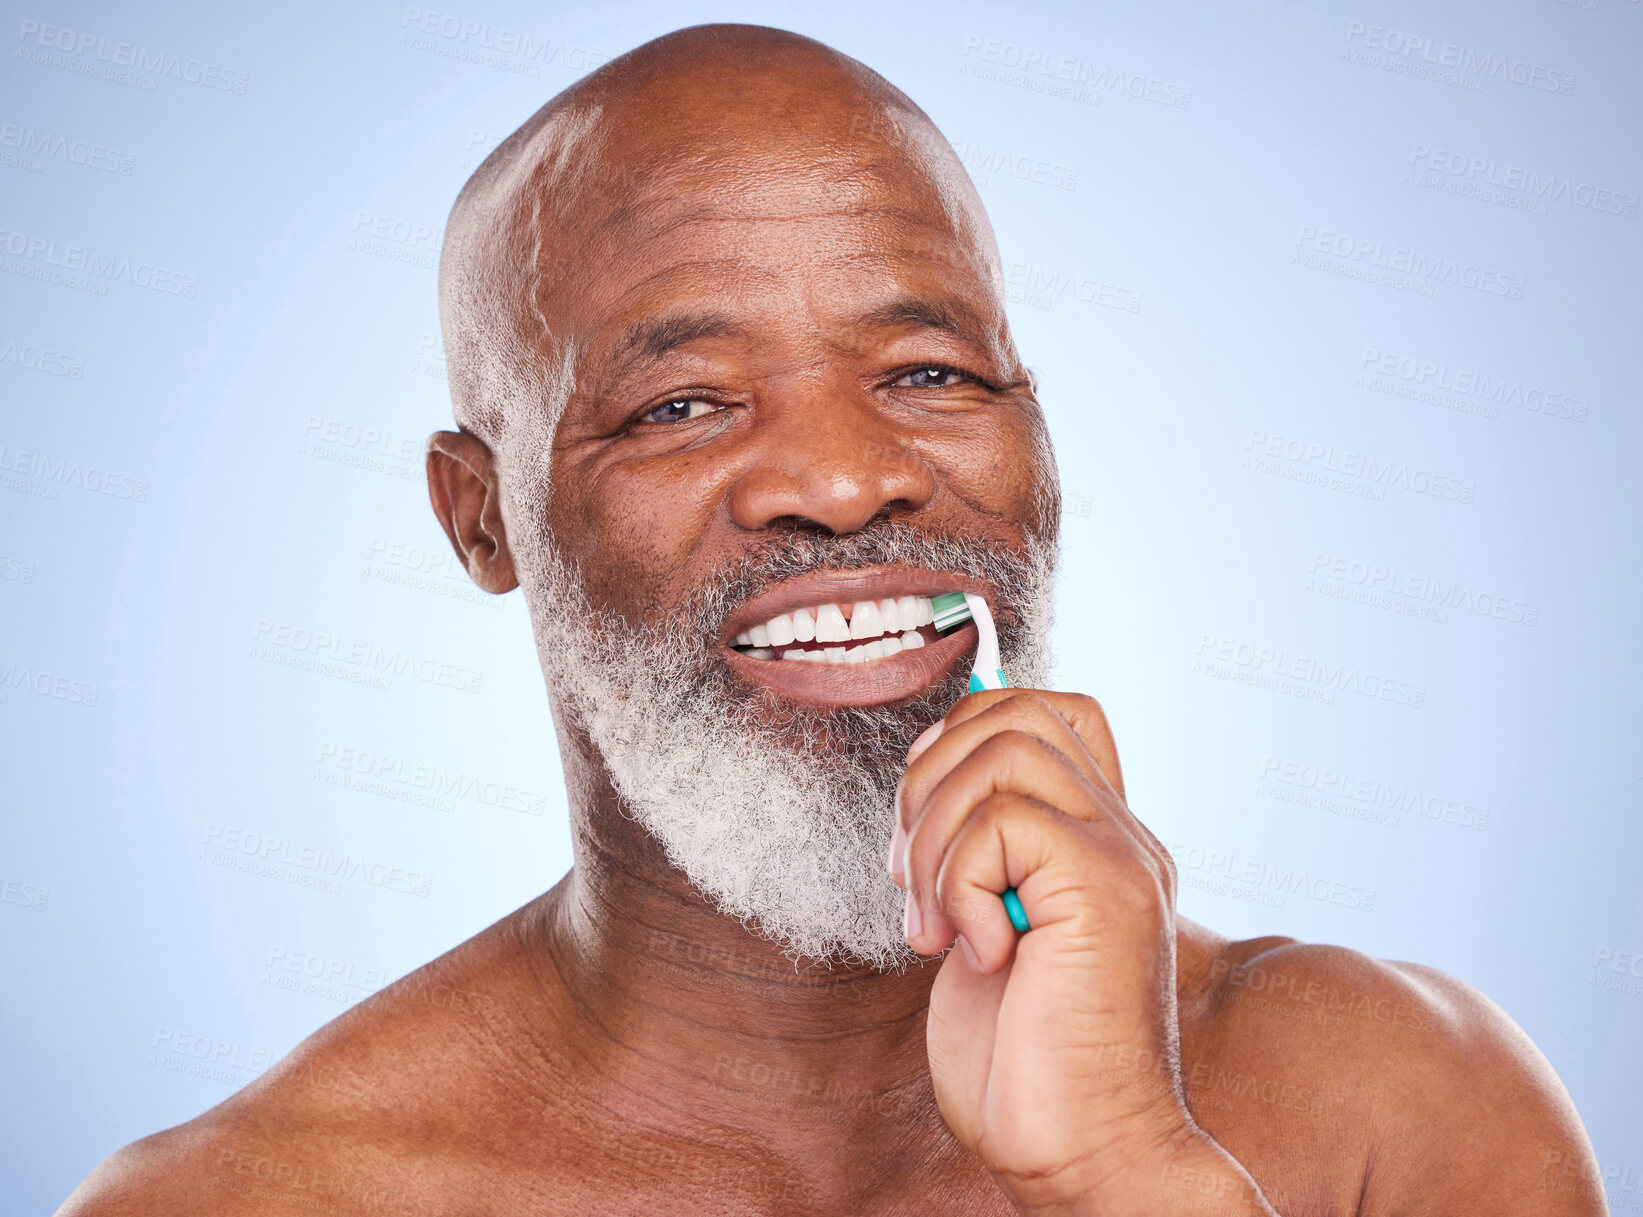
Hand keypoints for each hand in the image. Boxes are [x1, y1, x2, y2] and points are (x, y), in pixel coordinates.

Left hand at [891, 689, 1274, 1214]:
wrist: (1083, 1155)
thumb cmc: (1026, 1067)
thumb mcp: (982, 933)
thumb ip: (976, 860)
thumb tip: (926, 786)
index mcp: (1097, 842)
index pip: (1049, 712)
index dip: (969, 726)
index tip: (921, 817)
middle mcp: (1122, 835)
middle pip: (1015, 711)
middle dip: (928, 777)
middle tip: (908, 877)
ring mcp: (1121, 854)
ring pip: (1002, 750)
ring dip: (933, 835)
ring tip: (933, 925)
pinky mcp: (1104, 884)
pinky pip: (999, 822)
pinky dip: (957, 882)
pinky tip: (975, 951)